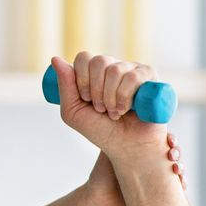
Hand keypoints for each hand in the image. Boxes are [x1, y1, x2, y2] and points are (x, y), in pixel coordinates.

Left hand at [49, 54, 168, 168]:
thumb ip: (64, 87)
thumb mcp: (73, 112)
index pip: (84, 58)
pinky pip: (133, 77)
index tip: (86, 100)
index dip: (81, 79)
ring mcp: (133, 70)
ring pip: (115, 70)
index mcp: (96, 72)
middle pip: (99, 61)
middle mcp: (115, 67)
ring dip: (110, 98)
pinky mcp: (150, 78)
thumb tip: (55, 59)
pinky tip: (127, 109)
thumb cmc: (101, 131)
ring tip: (114, 113)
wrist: (126, 147)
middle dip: (96, 91)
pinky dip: (125, 97)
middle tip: (101, 109)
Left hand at [85, 131, 183, 205]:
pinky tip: (181, 183)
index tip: (170, 140)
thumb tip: (128, 115)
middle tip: (172, 155)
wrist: (100, 200)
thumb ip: (120, 137)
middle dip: (176, 152)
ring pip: (177, 169)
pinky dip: (182, 184)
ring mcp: (156, 177)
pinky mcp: (159, 193)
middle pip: (172, 152)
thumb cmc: (103, 175)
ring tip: (177, 170)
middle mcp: (151, 162)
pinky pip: (177, 188)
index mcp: (143, 150)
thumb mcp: (111, 152)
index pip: (162, 140)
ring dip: (181, 167)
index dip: (170, 139)